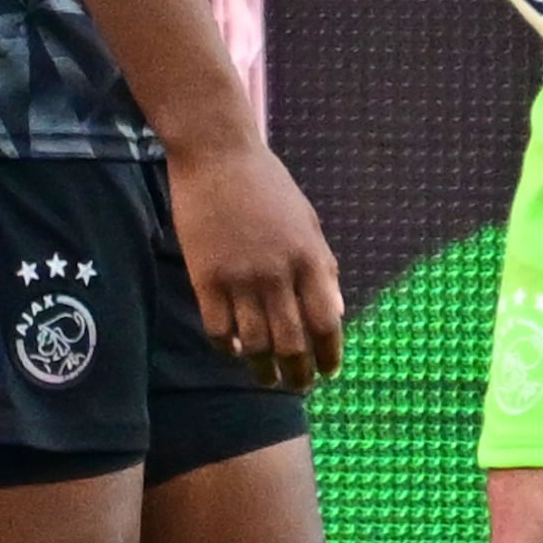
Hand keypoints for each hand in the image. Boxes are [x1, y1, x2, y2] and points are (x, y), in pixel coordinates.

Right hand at [167, 132, 345, 392]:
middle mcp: (278, 274)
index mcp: (309, 259)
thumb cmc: (267, 185)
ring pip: (254, 345)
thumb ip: (323, 268)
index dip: (329, 355)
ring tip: (265, 378)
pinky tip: (233, 350)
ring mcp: (240, 278)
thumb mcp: (308, 223)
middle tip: (296, 386)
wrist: (217, 155)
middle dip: (297, 374)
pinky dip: (227, 348)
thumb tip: (336, 314)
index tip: (328, 372)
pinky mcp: (205, 278)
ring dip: (262, 371)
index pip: (327, 323)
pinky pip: (218, 329)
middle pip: (292, 344)